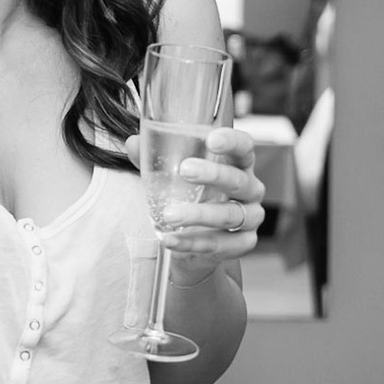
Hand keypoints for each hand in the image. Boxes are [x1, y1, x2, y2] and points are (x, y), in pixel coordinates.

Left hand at [124, 125, 265, 280]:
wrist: (196, 241)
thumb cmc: (191, 196)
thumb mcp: (175, 175)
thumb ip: (156, 158)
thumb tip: (133, 143)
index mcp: (238, 165)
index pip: (245, 147)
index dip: (232, 141)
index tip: (211, 139)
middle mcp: (250, 190)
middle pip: (238, 180)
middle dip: (212, 174)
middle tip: (185, 169)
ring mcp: (250, 218)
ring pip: (228, 215)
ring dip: (198, 214)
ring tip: (169, 214)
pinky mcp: (243, 244)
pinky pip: (219, 244)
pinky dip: (191, 242)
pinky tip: (169, 239)